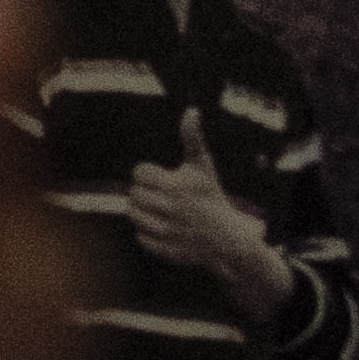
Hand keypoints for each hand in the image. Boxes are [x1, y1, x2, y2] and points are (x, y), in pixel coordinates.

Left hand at [122, 153, 287, 309]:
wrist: (226, 237)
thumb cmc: (210, 195)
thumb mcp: (202, 166)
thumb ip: (192, 138)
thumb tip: (191, 110)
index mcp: (175, 185)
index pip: (139, 173)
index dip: (149, 175)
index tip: (164, 179)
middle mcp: (169, 208)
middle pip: (133, 194)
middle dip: (146, 193)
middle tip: (163, 196)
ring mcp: (166, 230)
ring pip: (132, 214)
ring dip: (143, 212)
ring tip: (161, 211)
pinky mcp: (164, 249)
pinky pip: (139, 237)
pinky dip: (148, 233)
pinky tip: (165, 228)